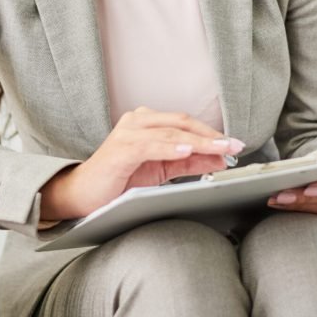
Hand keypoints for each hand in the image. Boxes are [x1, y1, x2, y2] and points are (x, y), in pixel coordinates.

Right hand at [40, 106, 243, 219]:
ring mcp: (128, 131)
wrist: (82, 195)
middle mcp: (138, 120)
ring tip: (220, 149)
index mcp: (148, 122)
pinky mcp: (121, 148)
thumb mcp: (161, 170)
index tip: (234, 145)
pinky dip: (172, 147)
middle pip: (182, 123)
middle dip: (211, 136)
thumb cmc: (119, 180)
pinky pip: (152, 145)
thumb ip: (188, 161)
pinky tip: (188, 151)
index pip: (186, 124)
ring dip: (199, 142)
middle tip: (234, 146)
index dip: (212, 134)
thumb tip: (219, 158)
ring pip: (172, 132)